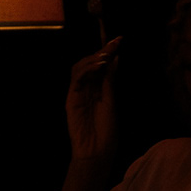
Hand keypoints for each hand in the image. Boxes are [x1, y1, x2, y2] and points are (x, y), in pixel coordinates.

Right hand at [62, 37, 128, 170]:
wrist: (97, 151)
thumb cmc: (107, 131)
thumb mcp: (112, 101)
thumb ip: (110, 80)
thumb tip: (115, 58)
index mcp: (98, 88)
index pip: (100, 65)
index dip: (108, 51)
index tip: (118, 39)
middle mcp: (86, 88)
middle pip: (89, 63)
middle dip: (101, 50)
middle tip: (114, 42)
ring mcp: (77, 93)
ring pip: (79, 67)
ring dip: (93, 58)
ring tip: (106, 56)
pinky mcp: (71, 99)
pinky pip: (76, 79)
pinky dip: (86, 70)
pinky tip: (98, 66)